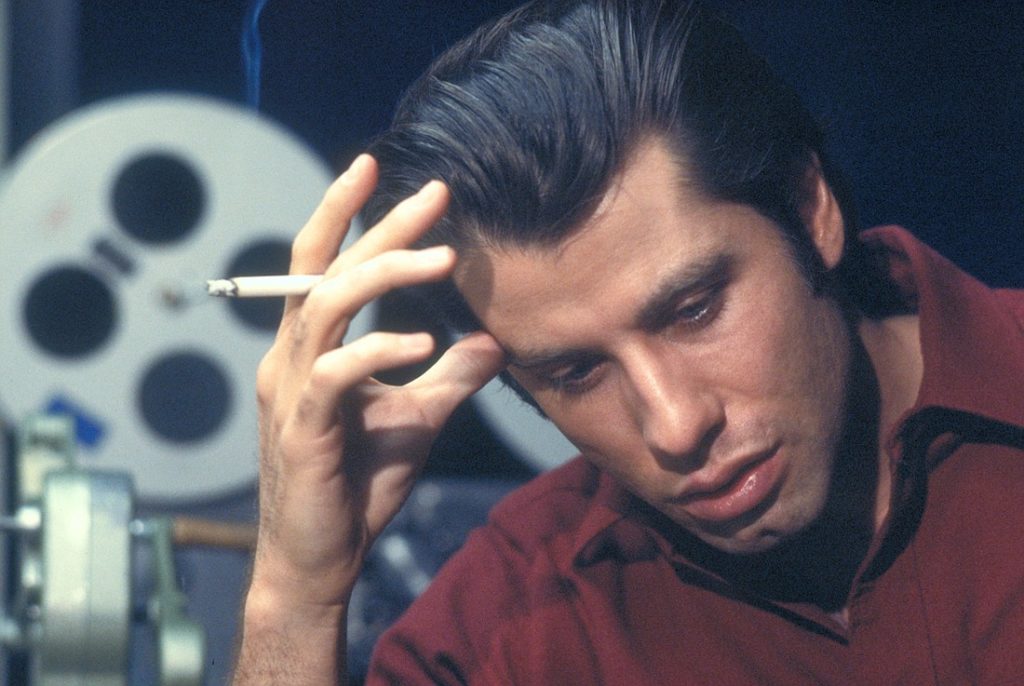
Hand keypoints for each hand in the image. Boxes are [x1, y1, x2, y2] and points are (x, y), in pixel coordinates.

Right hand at [236, 154, 504, 680]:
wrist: (320, 558)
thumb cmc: (358, 485)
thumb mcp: (417, 419)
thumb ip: (450, 377)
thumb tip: (493, 340)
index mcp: (311, 350)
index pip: (322, 265)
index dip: (346, 213)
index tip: (381, 169)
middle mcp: (292, 359)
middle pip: (324, 269)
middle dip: (378, 224)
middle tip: (435, 193)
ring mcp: (292, 391)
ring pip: (325, 306)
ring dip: (383, 274)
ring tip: (443, 259)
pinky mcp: (304, 429)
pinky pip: (337, 373)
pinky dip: (380, 350)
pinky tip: (423, 344)